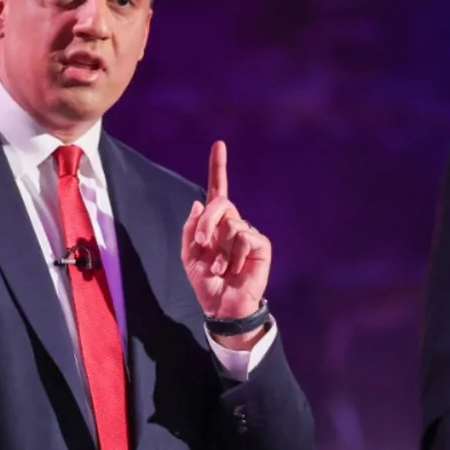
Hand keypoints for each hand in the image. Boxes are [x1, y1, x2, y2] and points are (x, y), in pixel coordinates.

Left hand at [181, 142, 269, 332]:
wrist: (221, 305)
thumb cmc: (206, 281)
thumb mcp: (189, 254)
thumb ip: (191, 228)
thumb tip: (200, 202)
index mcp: (215, 223)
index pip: (218, 190)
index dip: (218, 167)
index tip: (218, 144)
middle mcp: (233, 224)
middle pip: (220, 204)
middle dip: (207, 223)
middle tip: (203, 245)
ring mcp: (248, 233)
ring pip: (232, 223)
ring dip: (219, 249)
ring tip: (220, 267)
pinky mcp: (261, 246)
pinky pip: (245, 237)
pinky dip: (234, 255)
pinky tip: (234, 269)